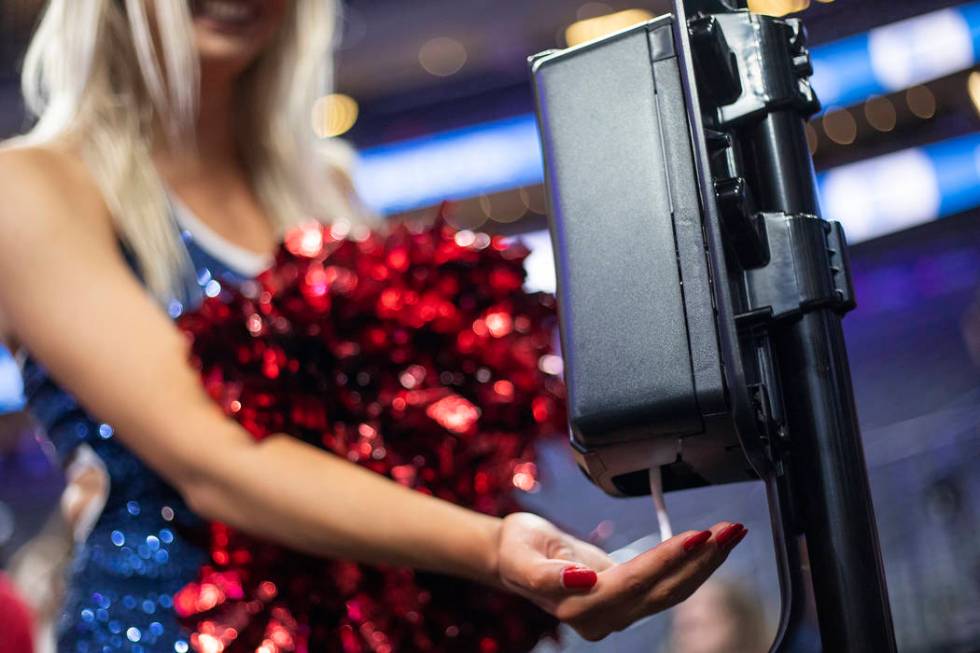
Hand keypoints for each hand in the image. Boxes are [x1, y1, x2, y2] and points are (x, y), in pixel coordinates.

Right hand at [495, 512, 745, 640]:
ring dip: (705, 563)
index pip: (635, 582)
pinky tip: (709, 548)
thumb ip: (547, 574)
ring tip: (731, 533)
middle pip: (663, 591)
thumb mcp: (520, 554)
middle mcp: (603, 617)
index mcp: (579, 606)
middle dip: (701, 560)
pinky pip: (666, 587)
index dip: (668, 559)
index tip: (698, 536)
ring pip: (672, 592)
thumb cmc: (516, 549)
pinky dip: (692, 566)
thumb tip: (583, 580)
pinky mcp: (626, 600)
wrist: (512, 556)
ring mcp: (617, 612)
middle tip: (731, 529)